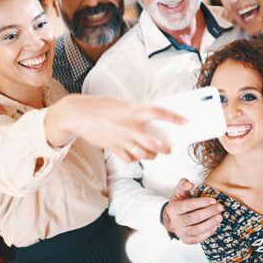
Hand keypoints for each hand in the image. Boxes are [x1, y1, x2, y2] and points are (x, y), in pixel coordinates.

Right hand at [45, 94, 186, 161]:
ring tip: (155, 153)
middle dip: (164, 148)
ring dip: (151, 155)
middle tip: (170, 148)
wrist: (77, 114)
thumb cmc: (101, 106)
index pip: (159, 113)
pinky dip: (134, 158)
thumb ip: (136, 112)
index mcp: (132, 110)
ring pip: (143, 153)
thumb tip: (150, 120)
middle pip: (153, 142)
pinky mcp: (113, 148)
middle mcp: (129, 126)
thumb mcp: (121, 104)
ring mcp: (121, 139)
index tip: (186, 121)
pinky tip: (136, 155)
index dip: (174, 118)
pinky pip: (129, 158)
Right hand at [162, 179, 222, 243]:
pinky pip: (199, 238)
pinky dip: (208, 233)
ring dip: (210, 223)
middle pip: (194, 218)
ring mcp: (181, 233)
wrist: (172, 220)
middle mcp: (175, 222)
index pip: (188, 205)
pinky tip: (216, 225)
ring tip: (220, 217)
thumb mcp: (179, 193)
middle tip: (220, 207)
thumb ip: (184, 185)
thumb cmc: (179, 203)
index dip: (201, 202)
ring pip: (197, 230)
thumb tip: (190, 184)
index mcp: (173, 209)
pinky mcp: (186, 240)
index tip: (214, 200)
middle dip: (209, 212)